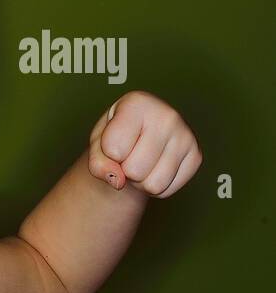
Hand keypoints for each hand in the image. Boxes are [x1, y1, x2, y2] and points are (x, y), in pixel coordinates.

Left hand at [87, 90, 201, 197]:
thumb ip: (97, 163)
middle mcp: (167, 115)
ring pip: (153, 184)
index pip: (113, 149)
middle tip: (129, 154)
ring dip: (140, 181)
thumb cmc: (115, 136)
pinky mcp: (196, 156)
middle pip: (134, 171)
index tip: (114, 140)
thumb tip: (118, 181)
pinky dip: (155, 187)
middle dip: (125, 170)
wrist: (139, 136)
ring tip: (140, 161)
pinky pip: (166, 189)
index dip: (107, 153)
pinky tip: (154, 167)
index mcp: (138, 103)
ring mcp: (186, 135)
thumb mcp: (97, 144)